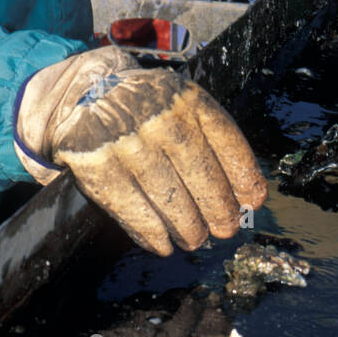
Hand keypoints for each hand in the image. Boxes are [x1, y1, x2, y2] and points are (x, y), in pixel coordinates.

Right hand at [15, 47, 266, 255]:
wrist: (84, 93)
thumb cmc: (145, 108)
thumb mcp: (177, 103)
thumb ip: (206, 136)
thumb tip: (245, 193)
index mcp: (185, 96)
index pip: (225, 137)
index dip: (243, 173)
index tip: (253, 200)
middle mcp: (158, 113)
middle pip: (199, 170)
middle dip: (218, 206)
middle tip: (227, 228)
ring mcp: (125, 138)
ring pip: (168, 193)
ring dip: (188, 225)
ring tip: (196, 239)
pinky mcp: (96, 162)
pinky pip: (131, 206)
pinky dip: (150, 231)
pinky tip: (163, 244)